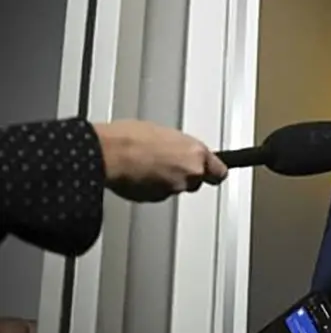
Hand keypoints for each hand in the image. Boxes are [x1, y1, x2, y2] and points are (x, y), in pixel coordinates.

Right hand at [93, 120, 227, 201]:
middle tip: (169, 165)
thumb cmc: (131, 137)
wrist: (108, 153)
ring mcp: (173, 188)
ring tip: (148, 167)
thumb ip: (181, 147)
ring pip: (177, 188)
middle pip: (196, 181)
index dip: (214, 172)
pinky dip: (152, 188)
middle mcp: (189, 173)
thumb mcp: (165, 133)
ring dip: (167, 181)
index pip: (219, 172)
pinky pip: (158, 194)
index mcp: (196, 153)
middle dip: (186, 175)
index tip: (213, 172)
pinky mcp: (155, 199)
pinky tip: (140, 175)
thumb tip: (180, 150)